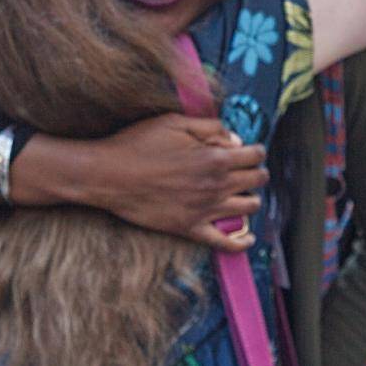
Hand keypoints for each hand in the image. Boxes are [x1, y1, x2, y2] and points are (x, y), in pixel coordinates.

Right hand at [11, 113, 267, 251]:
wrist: (108, 176)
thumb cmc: (138, 145)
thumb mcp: (175, 122)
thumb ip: (210, 127)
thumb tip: (235, 139)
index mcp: (215, 158)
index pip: (255, 155)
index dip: (255, 150)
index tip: (248, 150)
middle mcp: (216, 186)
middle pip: (257, 180)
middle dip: (256, 171)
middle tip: (246, 169)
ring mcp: (205, 210)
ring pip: (250, 208)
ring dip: (251, 198)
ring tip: (242, 193)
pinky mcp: (190, 228)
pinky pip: (226, 243)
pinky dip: (242, 241)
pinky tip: (248, 236)